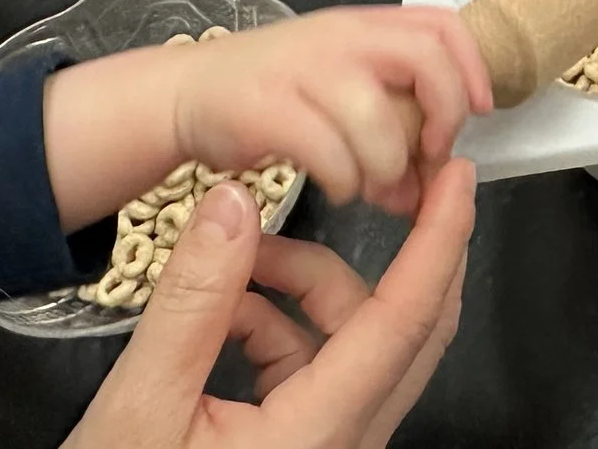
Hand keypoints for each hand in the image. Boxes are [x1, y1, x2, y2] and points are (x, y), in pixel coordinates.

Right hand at [63, 160, 474, 448]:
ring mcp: (328, 448)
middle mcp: (345, 444)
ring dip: (308, 290)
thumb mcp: (140, 407)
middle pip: (408, 330)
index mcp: (323, 433)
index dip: (440, 240)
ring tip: (234, 264)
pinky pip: (315, 371)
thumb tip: (232, 204)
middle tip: (389, 186)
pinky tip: (220, 314)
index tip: (457, 175)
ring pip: (356, 345)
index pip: (406, 319)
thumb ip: (192, 304)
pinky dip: (278, 329)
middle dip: (404, 252)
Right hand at [169, 7, 492, 217]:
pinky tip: (339, 187)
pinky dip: (344, 176)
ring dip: (387, 161)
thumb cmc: (273, 97)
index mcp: (365, 27)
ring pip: (375, 113)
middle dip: (442, 111)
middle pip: (423, 55)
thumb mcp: (339, 95)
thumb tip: (427, 188)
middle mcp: (340, 37)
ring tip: (375, 185)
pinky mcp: (264, 108)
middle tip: (430, 155)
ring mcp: (301, 69)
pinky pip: (325, 146)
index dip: (472, 66)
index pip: (440, 24)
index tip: (480, 111)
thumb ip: (390, 132)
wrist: (185, 94)